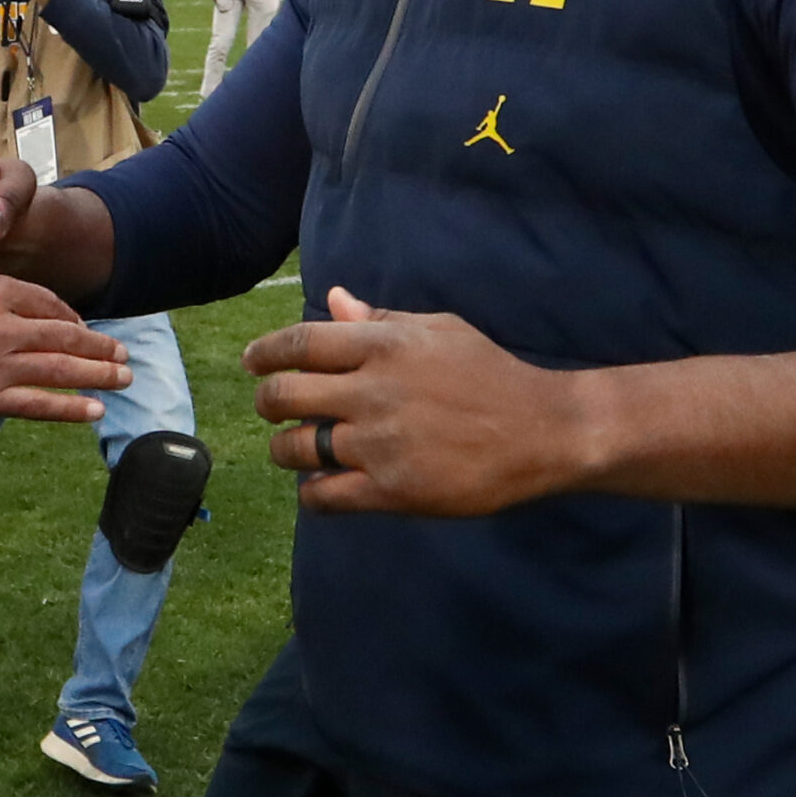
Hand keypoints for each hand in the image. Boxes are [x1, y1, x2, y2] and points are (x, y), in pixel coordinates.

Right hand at [0, 272, 128, 422]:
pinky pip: (39, 404)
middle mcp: (2, 326)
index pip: (44, 301)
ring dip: (98, 373)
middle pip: (63, 334)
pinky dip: (71, 407)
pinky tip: (95, 409)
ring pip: (61, 368)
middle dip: (97, 345)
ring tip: (124, 377)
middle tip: (122, 352)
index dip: (68, 314)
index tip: (82, 323)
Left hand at [252, 287, 589, 517]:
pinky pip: (324, 496)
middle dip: (267, 403)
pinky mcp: (393, 491)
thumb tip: (332, 299)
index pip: (299, 344)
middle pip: (285, 396)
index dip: (265, 353)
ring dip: (286, 449)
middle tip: (272, 408)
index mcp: (383, 346)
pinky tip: (322, 485)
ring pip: (297, 449)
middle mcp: (374, 392)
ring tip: (297, 448)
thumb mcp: (438, 330)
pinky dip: (312, 492)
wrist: (543, 431)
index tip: (251, 363)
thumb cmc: (490, 374)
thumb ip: (379, 319)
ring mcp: (381, 444)